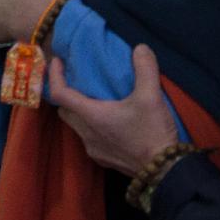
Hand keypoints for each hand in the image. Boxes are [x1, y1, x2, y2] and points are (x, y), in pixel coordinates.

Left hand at [48, 44, 178, 177]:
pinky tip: (109, 120)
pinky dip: (90, 125)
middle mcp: (87, 133)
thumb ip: (145, 68)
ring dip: (79, 111)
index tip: (57, 62)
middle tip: (76, 79)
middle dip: (66, 94)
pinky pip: (88, 138)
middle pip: (64, 110)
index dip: (55, 76)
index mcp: (92, 116)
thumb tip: (140, 48)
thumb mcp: (151, 96)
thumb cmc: (152, 132)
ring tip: (94, 98)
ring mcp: (93, 149)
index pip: (60, 94)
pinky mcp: (103, 159)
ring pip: (75, 125)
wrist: (164, 171)